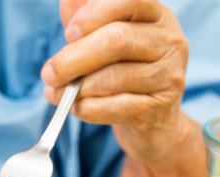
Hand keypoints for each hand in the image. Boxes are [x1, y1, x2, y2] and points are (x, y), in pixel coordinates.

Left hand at [42, 0, 208, 176]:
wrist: (153, 122)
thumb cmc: (125, 72)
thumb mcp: (106, 39)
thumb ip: (88, 18)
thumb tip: (67, 1)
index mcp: (157, 16)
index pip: (129, 1)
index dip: (95, 13)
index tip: (69, 33)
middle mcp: (170, 42)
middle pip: (118, 41)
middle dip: (74, 58)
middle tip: (49, 73)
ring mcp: (169, 76)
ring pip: (113, 78)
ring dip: (76, 89)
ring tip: (56, 94)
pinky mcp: (160, 109)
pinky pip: (116, 107)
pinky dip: (88, 109)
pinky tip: (76, 108)